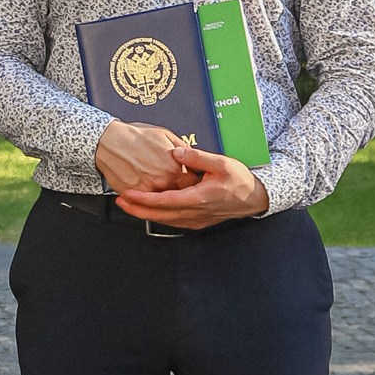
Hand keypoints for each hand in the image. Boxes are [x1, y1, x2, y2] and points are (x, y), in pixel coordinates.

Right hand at [94, 119, 192, 197]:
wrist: (109, 141)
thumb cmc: (134, 137)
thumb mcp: (166, 136)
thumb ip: (183, 149)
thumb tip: (192, 157)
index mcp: (174, 169)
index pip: (191, 184)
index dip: (189, 179)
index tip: (185, 176)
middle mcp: (162, 183)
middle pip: (177, 193)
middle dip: (176, 187)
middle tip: (168, 177)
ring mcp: (147, 191)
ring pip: (161, 200)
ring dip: (161, 192)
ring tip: (154, 178)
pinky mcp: (133, 196)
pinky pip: (144, 201)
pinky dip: (146, 195)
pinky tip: (143, 181)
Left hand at [113, 145, 270, 229]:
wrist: (255, 198)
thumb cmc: (240, 180)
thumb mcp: (221, 163)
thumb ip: (197, 157)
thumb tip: (176, 152)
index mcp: (199, 198)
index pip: (164, 201)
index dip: (144, 199)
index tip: (128, 193)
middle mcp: (195, 213)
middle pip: (160, 215)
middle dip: (137, 209)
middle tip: (119, 200)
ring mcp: (196, 220)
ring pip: (165, 221)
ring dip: (145, 214)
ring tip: (129, 204)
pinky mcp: (198, 222)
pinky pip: (173, 221)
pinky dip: (158, 216)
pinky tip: (150, 209)